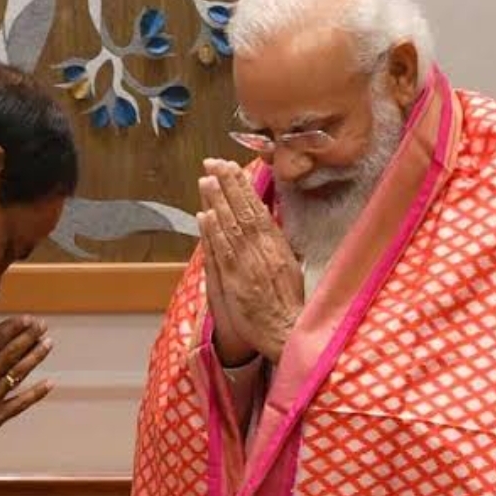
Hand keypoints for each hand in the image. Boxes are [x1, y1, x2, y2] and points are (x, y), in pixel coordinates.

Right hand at [0, 316, 53, 458]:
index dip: (12, 328)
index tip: (27, 319)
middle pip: (10, 353)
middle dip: (28, 338)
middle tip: (42, 326)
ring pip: (18, 373)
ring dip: (34, 357)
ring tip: (48, 343)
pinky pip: (20, 403)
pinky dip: (36, 393)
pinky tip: (49, 384)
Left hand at [197, 159, 302, 364]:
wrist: (288, 332)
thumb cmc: (290, 304)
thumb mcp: (291, 268)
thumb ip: (276, 246)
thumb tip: (266, 224)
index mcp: (278, 246)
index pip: (258, 209)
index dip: (243, 187)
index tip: (231, 168)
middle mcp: (263, 251)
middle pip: (243, 212)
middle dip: (227, 185)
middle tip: (213, 163)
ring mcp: (248, 265)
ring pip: (231, 227)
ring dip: (217, 202)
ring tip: (205, 180)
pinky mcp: (236, 282)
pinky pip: (222, 252)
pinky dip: (213, 233)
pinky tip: (204, 215)